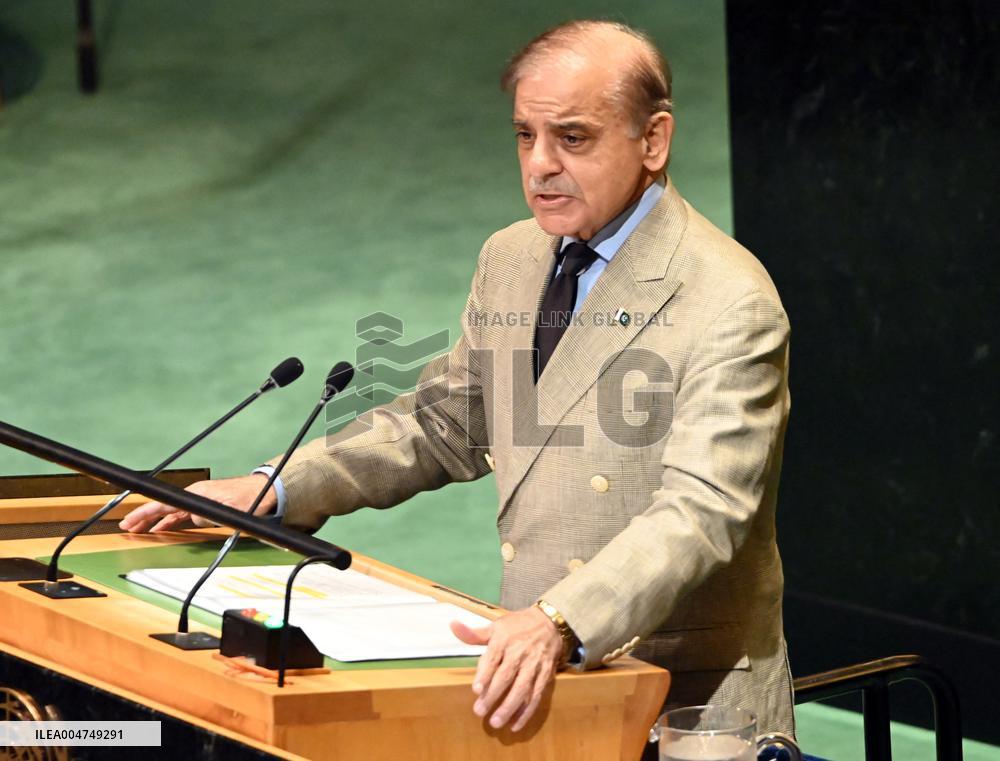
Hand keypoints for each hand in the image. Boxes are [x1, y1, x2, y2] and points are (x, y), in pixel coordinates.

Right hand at [117, 474, 276, 532]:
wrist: (264, 491)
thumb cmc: (250, 499)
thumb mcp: (230, 510)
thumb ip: (210, 514)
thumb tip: (194, 519)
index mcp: (197, 494)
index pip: (165, 504)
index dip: (146, 513)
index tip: (130, 520)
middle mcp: (195, 496)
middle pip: (163, 507)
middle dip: (143, 517)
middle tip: (126, 528)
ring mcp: (199, 501)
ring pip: (170, 512)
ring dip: (154, 521)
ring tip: (138, 530)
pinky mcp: (205, 506)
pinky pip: (182, 514)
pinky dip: (169, 521)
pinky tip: (162, 528)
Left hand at [450, 606, 562, 731]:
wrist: (549, 623)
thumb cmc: (517, 627)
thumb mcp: (495, 627)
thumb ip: (474, 634)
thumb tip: (452, 625)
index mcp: (504, 639)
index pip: (493, 658)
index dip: (485, 674)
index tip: (476, 690)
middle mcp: (520, 652)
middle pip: (506, 676)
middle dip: (493, 695)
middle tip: (479, 711)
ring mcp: (534, 665)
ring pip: (522, 689)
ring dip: (509, 707)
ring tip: (496, 722)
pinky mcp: (545, 675)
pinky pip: (536, 695)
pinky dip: (526, 712)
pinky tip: (515, 724)